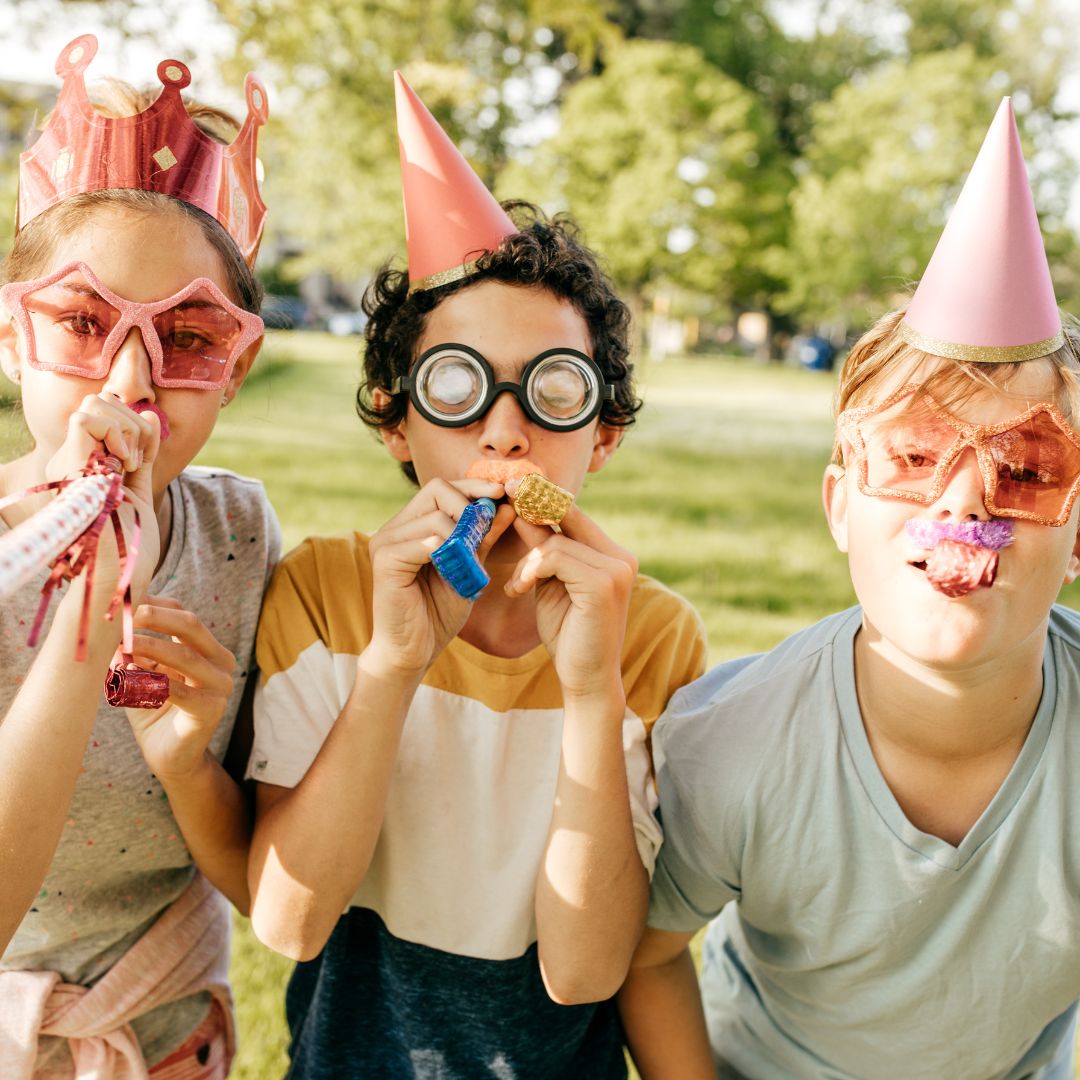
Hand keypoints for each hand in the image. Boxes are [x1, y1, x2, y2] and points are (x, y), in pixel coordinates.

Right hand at [48, 393, 160, 604]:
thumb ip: (143, 454)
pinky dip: (117, 433)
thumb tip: (149, 414)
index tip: (145, 460)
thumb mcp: (140, 490)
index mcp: (86, 467)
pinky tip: (125, 465)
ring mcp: (68, 464)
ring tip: (133, 466)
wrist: (123, 573)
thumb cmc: (131, 545)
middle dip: (134, 422)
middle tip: (140, 462)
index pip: (105, 415)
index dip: (134, 426)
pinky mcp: (70, 467)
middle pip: (99, 401)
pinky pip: (87, 419)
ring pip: (94, 404)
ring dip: (128, 429)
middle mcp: (72, 462)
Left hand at [122, 597, 236, 782]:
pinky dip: (151, 683)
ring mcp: (221, 687)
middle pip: (192, 626)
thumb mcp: (143, 672)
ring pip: (185, 655)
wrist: (171, 759)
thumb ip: (134, 649)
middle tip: (124, 614)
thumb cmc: (153, 711)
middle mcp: (221, 663)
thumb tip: (108, 621)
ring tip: (119, 645)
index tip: (123, 601)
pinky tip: (127, 681)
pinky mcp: (211, 711)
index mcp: (209, 649)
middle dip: (156, 616)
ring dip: (149, 647)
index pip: (185, 615)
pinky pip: (180, 691)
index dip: (155, 604)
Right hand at [365, 478, 514, 676]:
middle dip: (469, 506)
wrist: (412, 651)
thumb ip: (483, 538)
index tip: (502, 492)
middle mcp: (394, 527)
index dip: (473, 486)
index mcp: (411, 525)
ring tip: (472, 565)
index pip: (442, 487)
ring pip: (435, 518)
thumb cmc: (438, 612)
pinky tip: (456, 570)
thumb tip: (508, 506)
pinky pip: (423, 542)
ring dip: (463, 538)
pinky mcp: (385, 561)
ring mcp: (385, 541)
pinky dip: (447, 552)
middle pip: (436, 490)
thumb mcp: (469, 568)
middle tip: (486, 530)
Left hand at [504, 507, 637, 700]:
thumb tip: (519, 510)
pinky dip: (530, 571)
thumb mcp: (550, 583)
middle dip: (531, 506)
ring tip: (517, 587)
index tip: (513, 487)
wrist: (586, 679)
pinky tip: (519, 591)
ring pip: (555, 540)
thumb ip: (542, 550)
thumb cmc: (568, 634)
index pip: (574, 513)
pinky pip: (554, 557)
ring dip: (526, 562)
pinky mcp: (603, 583)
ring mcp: (616, 568)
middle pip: (567, 514)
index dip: (542, 498)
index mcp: (612, 554)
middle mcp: (620, 556)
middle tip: (504, 494)